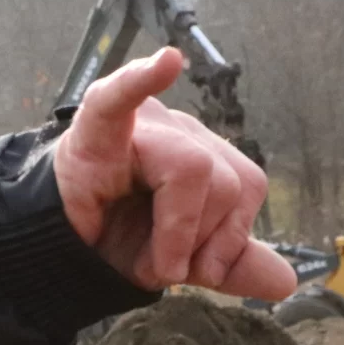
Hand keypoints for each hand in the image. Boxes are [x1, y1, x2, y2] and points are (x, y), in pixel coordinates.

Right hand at [55, 47, 296, 298]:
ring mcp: (137, 124)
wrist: (58, 254)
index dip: (232, 237)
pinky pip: (120, 98)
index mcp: (201, 152)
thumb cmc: (115, 239)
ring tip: (140, 259)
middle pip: (227, 180)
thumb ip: (230, 261)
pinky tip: (166, 63)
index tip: (199, 271)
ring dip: (172, 233)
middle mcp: (176, 130)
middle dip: (198, 239)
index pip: (247, 183)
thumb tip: (285, 281)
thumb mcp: (183, 259)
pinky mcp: (93, 132)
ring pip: (195, 169)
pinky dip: (142, 79)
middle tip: (159, 265)